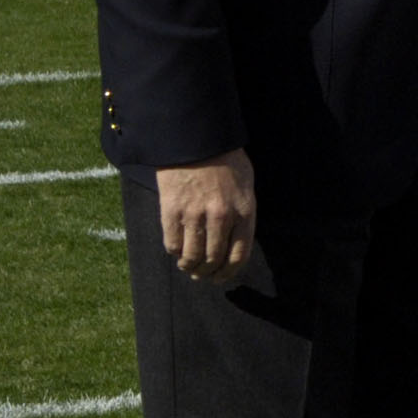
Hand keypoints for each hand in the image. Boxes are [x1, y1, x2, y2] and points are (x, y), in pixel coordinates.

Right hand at [158, 149, 256, 286]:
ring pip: (192, 256)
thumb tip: (235, 242)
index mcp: (244, 211)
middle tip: (201, 275)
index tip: (220, 278)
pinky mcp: (171, 211)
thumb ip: (243, 213)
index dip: (228, 273)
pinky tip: (177, 251)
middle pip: (214, 260)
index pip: (239, 255)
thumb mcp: (246, 185)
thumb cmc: (225, 160)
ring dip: (190, 267)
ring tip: (188, 267)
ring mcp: (195, 215)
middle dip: (207, 273)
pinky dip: (175, 253)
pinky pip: (172, 244)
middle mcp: (221, 217)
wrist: (195, 139)